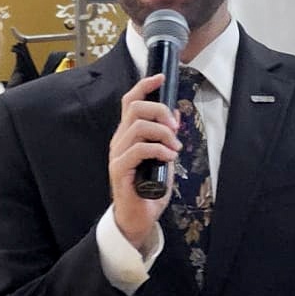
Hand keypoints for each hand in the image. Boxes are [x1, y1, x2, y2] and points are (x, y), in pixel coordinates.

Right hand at [109, 73, 179, 250]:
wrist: (138, 217)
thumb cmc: (149, 188)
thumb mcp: (164, 157)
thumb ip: (167, 136)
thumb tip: (176, 113)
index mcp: (128, 134)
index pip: (131, 101)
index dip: (144, 86)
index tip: (161, 78)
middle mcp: (120, 140)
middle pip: (135, 108)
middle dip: (160, 110)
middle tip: (175, 127)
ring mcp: (118, 154)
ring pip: (138, 127)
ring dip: (163, 133)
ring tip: (175, 147)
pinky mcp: (119, 169)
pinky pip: (138, 150)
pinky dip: (158, 149)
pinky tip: (169, 157)